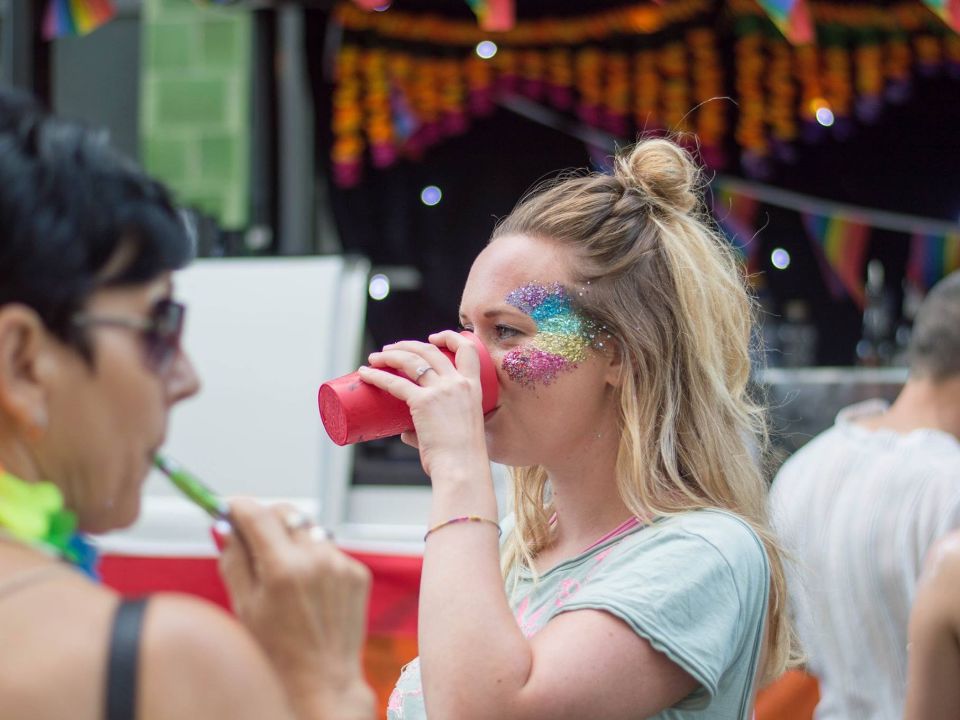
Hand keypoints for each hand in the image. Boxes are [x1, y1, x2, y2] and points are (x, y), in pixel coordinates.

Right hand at [218, 499, 374, 719]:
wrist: (322, 681)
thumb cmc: (276, 651)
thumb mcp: (244, 606)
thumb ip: (233, 560)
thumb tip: (225, 526)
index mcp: (283, 569)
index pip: (258, 513)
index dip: (240, 507)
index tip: (231, 508)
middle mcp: (316, 560)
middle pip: (286, 512)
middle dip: (267, 519)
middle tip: (253, 538)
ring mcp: (341, 565)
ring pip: (309, 530)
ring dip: (293, 541)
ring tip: (285, 577)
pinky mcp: (358, 572)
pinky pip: (330, 550)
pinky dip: (316, 559)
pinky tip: (310, 591)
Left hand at [358, 331, 487, 476]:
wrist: (463, 468)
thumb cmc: (462, 458)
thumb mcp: (457, 432)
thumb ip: (428, 430)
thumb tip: (405, 432)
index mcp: (474, 388)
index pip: (466, 350)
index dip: (449, 337)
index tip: (433, 337)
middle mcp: (459, 383)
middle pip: (430, 350)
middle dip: (408, 345)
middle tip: (391, 349)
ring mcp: (441, 391)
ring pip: (411, 360)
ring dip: (390, 355)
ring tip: (375, 358)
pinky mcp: (423, 402)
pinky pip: (395, 383)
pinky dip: (377, 376)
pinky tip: (366, 373)